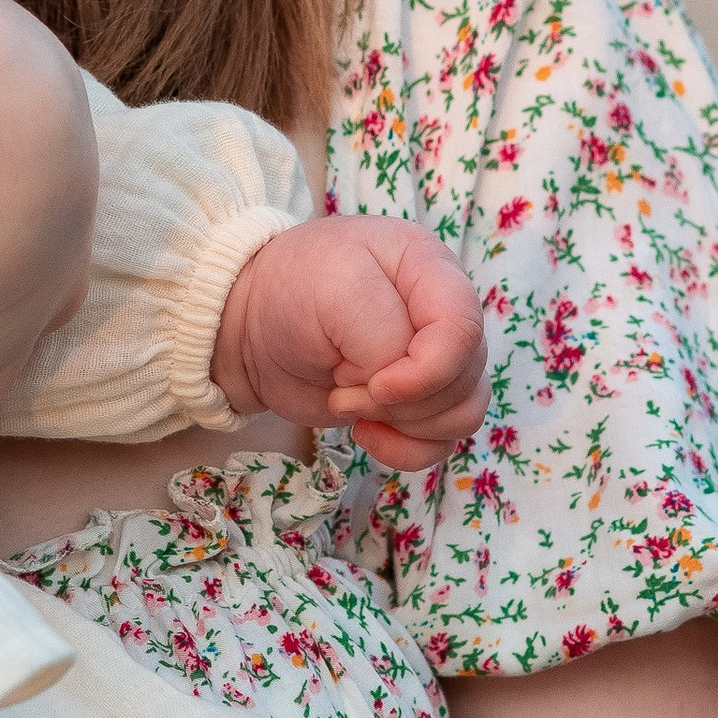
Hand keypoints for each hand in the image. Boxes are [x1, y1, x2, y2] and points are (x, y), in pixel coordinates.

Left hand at [211, 214, 488, 467]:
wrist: (253, 329)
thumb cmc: (290, 291)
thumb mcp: (334, 290)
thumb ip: (382, 339)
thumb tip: (400, 388)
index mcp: (430, 268)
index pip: (464, 329)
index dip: (428, 370)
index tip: (376, 385)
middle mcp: (443, 313)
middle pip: (465, 378)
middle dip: (400, 398)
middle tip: (342, 384)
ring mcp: (435, 359)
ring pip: (462, 414)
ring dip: (404, 424)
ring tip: (348, 399)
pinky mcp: (420, 401)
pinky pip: (443, 441)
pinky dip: (405, 449)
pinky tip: (364, 431)